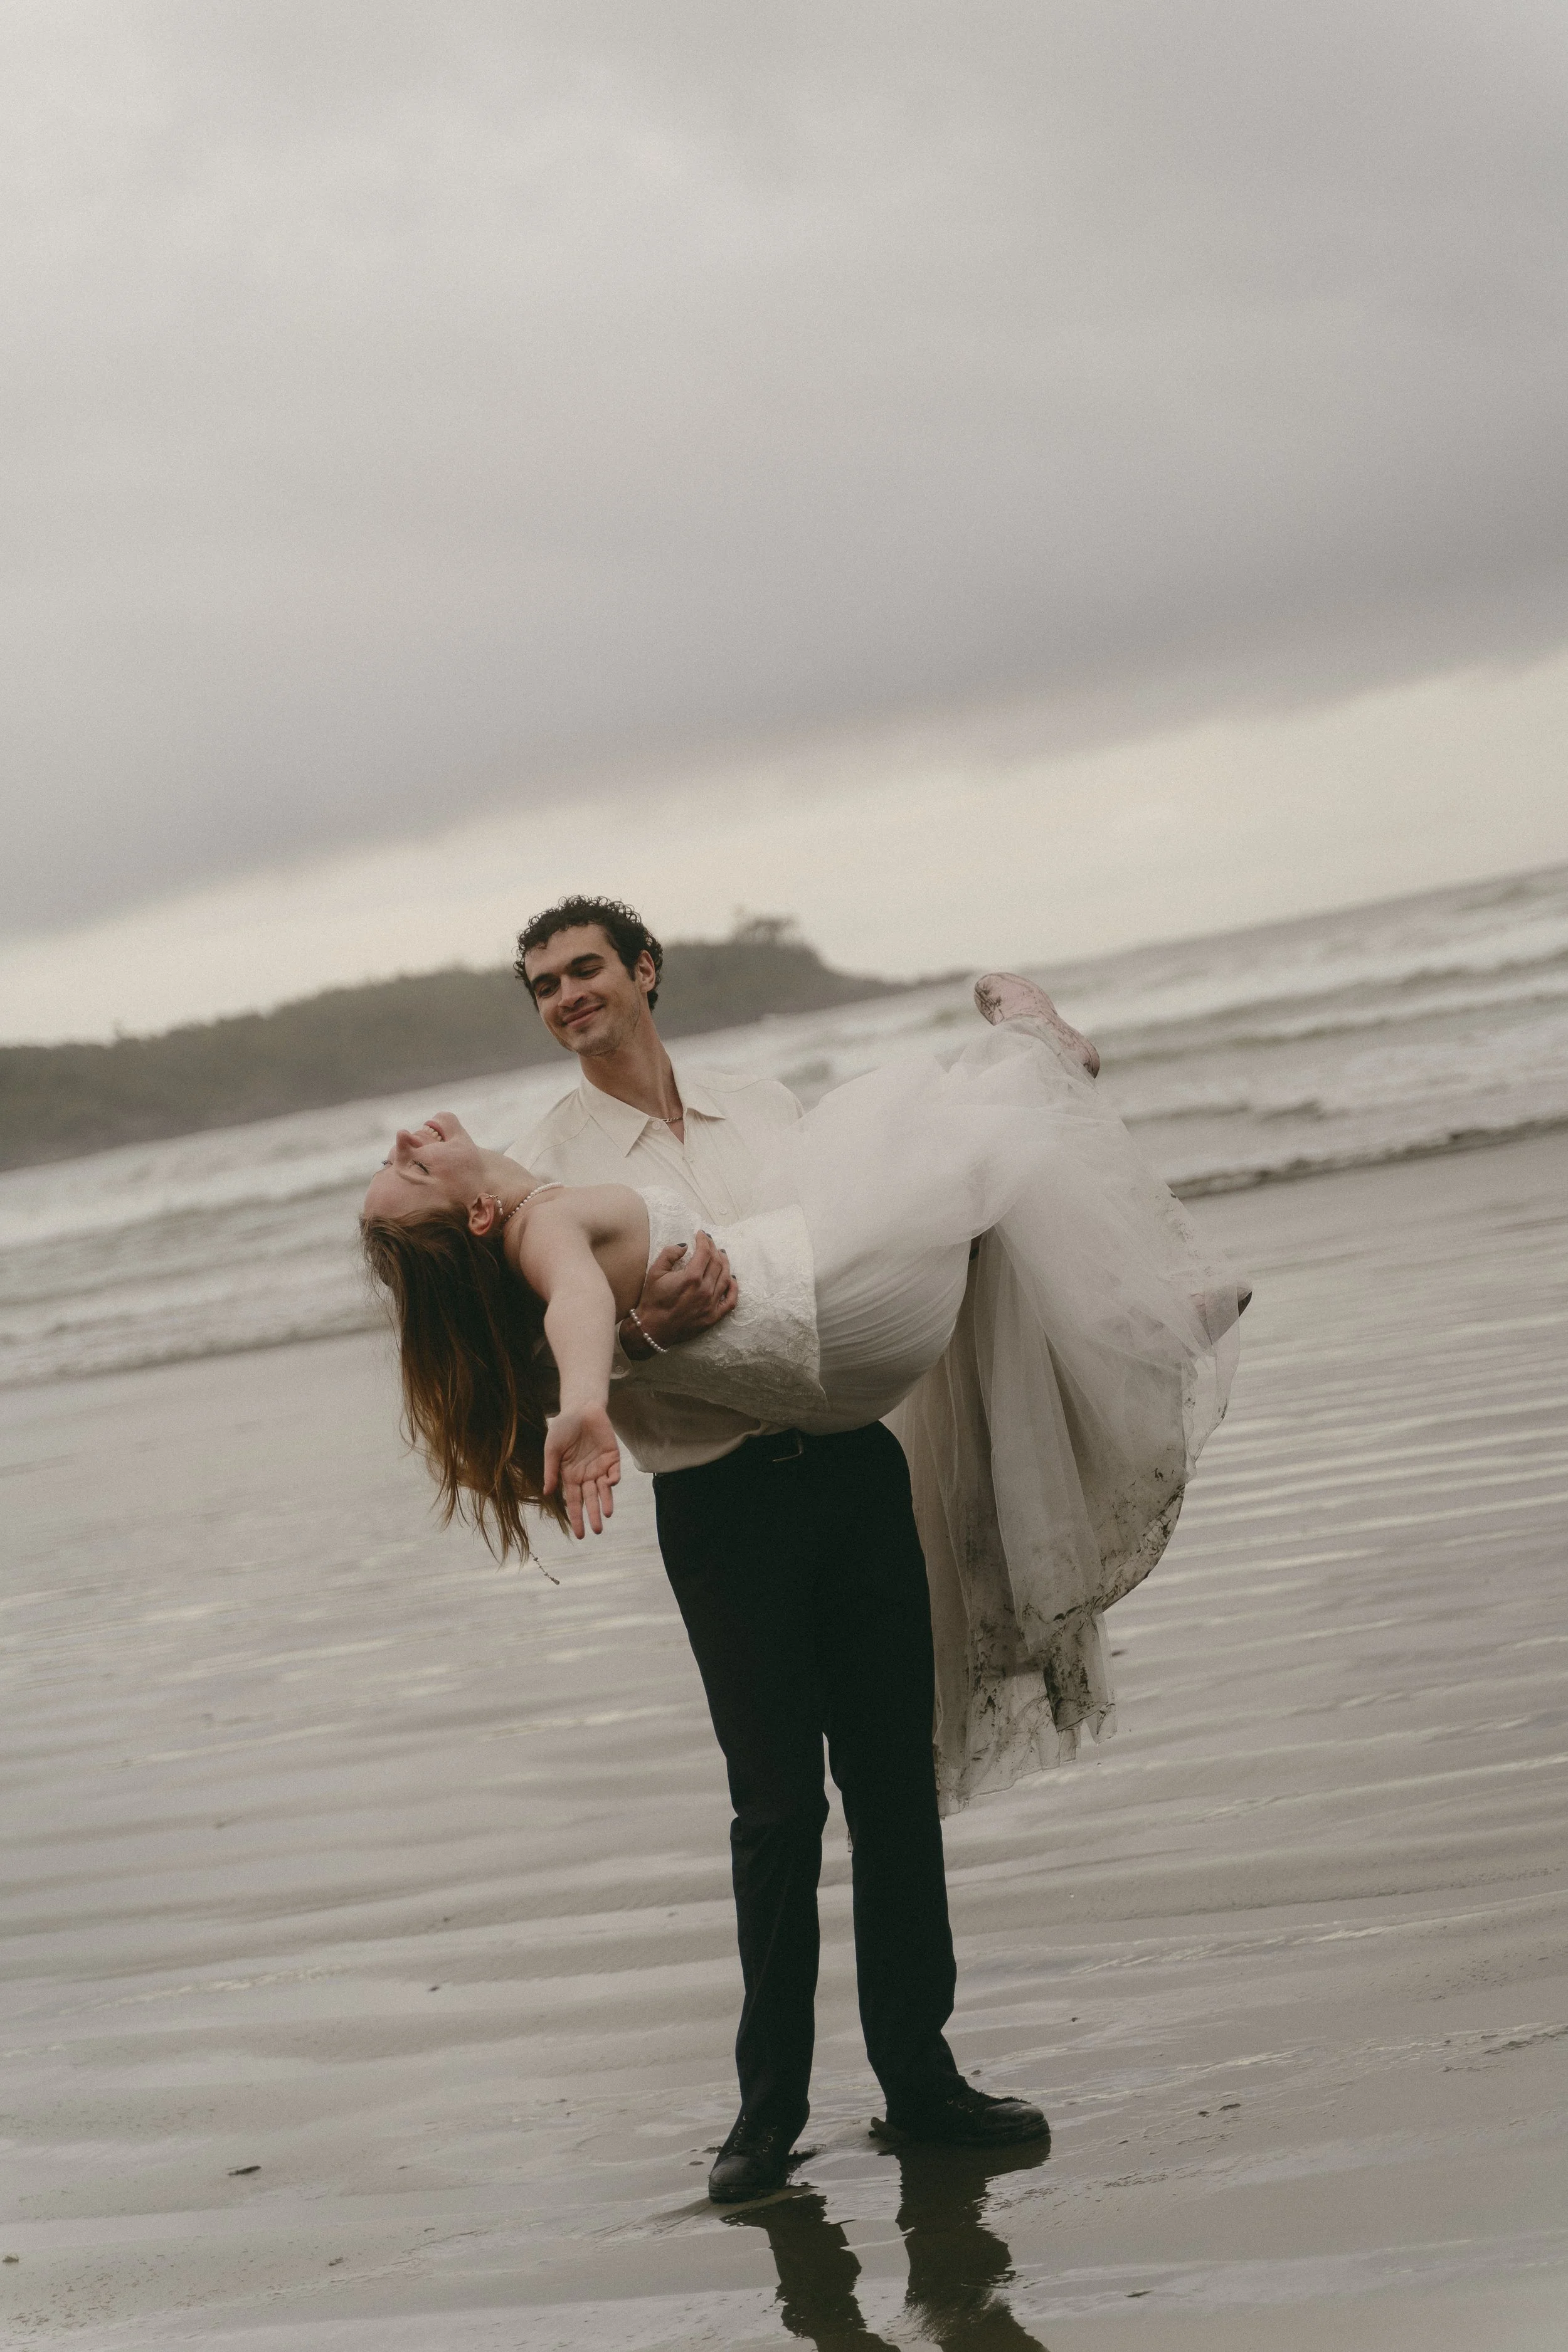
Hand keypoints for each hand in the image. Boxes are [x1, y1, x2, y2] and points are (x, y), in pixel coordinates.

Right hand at [543, 1403, 620, 1538]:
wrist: (581, 1408)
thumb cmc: (563, 1428)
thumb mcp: (552, 1449)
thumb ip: (551, 1471)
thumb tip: (547, 1493)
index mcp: (570, 1476)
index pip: (574, 1501)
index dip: (577, 1517)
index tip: (579, 1535)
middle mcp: (586, 1475)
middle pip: (590, 1499)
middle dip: (593, 1515)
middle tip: (596, 1531)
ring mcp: (600, 1467)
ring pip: (604, 1490)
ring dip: (606, 1502)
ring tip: (606, 1515)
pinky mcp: (612, 1457)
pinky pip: (614, 1472)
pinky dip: (613, 1479)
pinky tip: (610, 1484)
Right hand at [627, 1231, 738, 1352]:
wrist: (652, 1329)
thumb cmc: (652, 1300)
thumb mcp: (654, 1272)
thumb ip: (669, 1254)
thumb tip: (684, 1245)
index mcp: (691, 1278)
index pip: (705, 1252)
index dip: (704, 1240)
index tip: (701, 1234)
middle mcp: (705, 1290)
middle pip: (717, 1263)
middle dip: (714, 1249)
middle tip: (710, 1243)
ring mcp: (711, 1304)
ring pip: (726, 1278)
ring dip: (725, 1264)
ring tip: (721, 1255)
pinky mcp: (713, 1317)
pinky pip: (730, 1301)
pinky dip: (734, 1288)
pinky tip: (731, 1279)